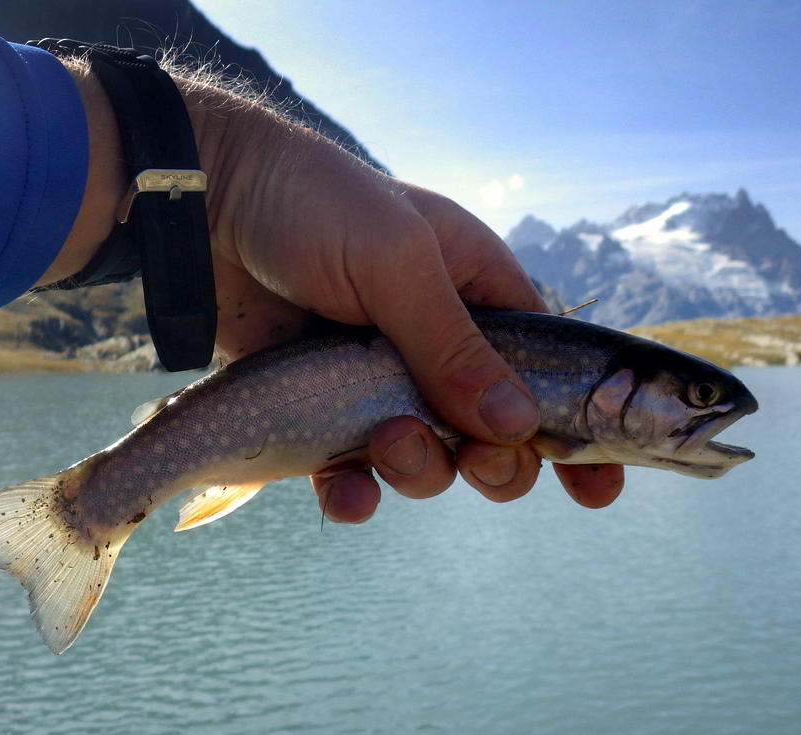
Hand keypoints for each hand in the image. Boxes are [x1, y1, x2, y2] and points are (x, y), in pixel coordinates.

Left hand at [190, 95, 623, 519]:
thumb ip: (454, 346)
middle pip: (494, 432)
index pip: (546, 372)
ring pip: (427, 459)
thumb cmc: (311, 205)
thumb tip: (518, 426)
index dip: (574, 430)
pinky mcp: (322, 411)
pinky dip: (355, 493)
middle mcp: (435, 344)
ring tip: (387, 447)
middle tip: (475, 460)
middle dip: (493, 462)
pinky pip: (353, 473)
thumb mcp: (396, 262)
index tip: (597, 488)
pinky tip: (343, 491)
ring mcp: (379, 382)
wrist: (203, 207)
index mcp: (476, 293)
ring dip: (420, 471)